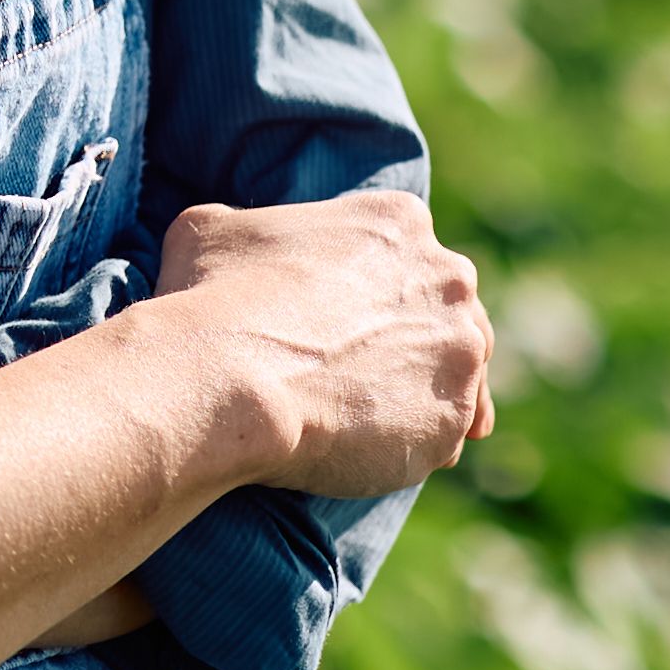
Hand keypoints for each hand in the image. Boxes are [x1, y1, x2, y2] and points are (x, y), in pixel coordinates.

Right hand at [146, 192, 498, 498]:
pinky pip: (443, 434)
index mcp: (399, 221)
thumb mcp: (210, 230)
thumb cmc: (215, 297)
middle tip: (370, 364)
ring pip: (456, 374)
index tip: (348, 311)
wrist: (228, 381)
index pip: (405, 249)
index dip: (375, 282)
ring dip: (424, 391)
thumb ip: (247, 230)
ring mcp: (459, 354)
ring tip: (376, 415)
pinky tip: (372, 448)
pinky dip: (414, 442)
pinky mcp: (450, 421)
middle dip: (416, 334)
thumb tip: (238, 249)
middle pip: (447, 309)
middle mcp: (447, 281)